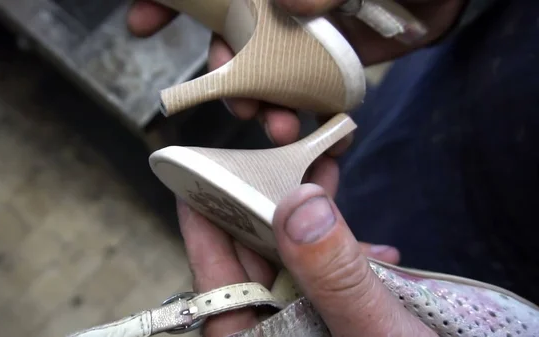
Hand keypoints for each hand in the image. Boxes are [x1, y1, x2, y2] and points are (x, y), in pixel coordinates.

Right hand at [127, 0, 464, 147]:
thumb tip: (288, 2)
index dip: (168, 3)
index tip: (140, 23)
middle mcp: (276, 13)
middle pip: (227, 41)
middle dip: (221, 75)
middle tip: (237, 101)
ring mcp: (298, 43)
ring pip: (260, 76)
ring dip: (258, 105)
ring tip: (275, 128)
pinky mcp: (322, 69)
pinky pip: (299, 97)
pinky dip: (296, 120)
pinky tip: (302, 137)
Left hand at [175, 156, 431, 335]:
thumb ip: (335, 279)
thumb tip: (298, 204)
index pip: (217, 286)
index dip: (204, 231)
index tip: (195, 182)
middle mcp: (276, 335)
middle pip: (253, 269)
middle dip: (266, 211)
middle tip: (277, 163)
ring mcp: (306, 330)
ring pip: (293, 269)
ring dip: (310, 227)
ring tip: (327, 181)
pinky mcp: (335, 325)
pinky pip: (327, 284)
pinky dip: (344, 258)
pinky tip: (375, 249)